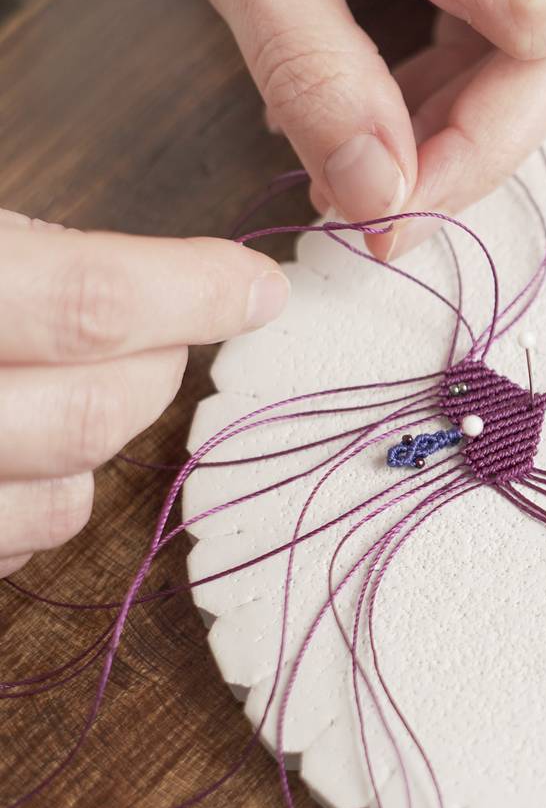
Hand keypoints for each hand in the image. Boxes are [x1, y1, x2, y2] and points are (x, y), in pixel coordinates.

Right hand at [0, 210, 288, 578]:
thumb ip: (31, 255)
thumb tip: (158, 277)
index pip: (92, 307)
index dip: (196, 295)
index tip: (259, 288)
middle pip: (96, 415)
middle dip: (154, 370)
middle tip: (152, 331)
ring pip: (64, 502)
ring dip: (94, 440)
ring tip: (61, 383)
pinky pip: (12, 551)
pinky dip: (36, 500)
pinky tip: (12, 448)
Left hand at [153, 0, 545, 257]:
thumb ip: (312, 56)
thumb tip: (377, 192)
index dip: (536, 1)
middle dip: (486, 132)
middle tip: (392, 214)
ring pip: (538, 63)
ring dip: (453, 137)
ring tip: (358, 189)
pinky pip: (485, 55)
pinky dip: (426, 109)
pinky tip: (356, 142)